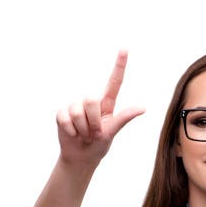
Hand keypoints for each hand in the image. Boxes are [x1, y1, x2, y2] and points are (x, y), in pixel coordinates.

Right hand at [55, 50, 144, 168]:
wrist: (81, 157)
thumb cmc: (99, 144)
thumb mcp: (113, 132)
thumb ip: (124, 117)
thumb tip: (143, 108)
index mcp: (106, 104)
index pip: (114, 82)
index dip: (119, 65)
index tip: (125, 49)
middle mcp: (90, 102)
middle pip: (91, 99)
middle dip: (94, 122)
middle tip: (94, 133)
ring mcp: (75, 106)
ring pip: (78, 111)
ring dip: (83, 129)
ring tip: (83, 135)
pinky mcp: (62, 114)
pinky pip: (65, 118)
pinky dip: (70, 130)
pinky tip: (72, 134)